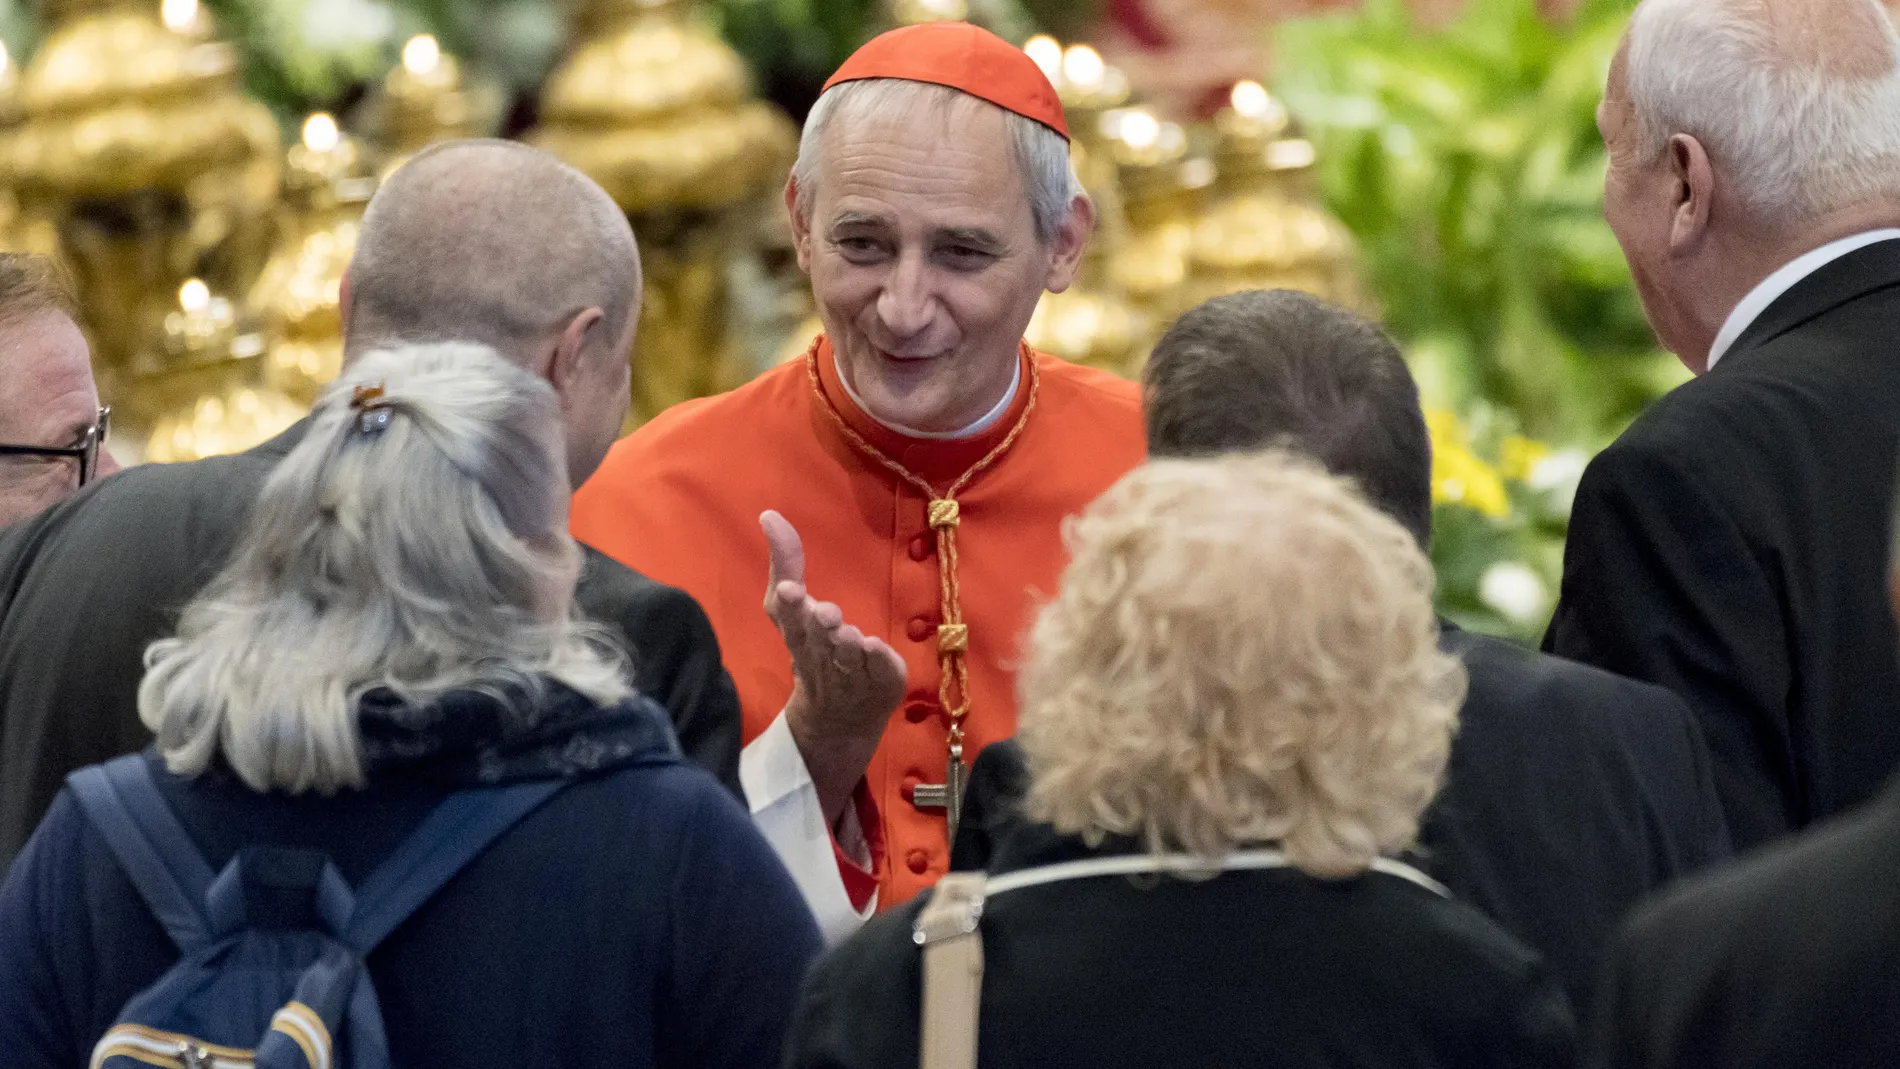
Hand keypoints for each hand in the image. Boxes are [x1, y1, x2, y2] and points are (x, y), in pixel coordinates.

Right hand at [761, 510, 906, 823]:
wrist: (838, 717)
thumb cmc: (815, 650)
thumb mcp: (793, 607)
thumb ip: (785, 561)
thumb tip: (769, 514)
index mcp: (799, 637)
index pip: (791, 621)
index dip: (791, 607)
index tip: (791, 591)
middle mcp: (823, 658)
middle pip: (821, 642)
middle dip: (822, 628)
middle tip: (824, 613)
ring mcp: (854, 675)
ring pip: (850, 659)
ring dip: (848, 646)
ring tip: (849, 635)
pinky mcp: (883, 685)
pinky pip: (881, 673)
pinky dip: (878, 662)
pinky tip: (875, 648)